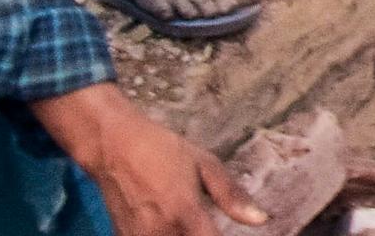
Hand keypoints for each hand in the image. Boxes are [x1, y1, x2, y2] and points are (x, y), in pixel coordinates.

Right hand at [36, 84, 255, 235]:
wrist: (113, 148)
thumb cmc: (163, 150)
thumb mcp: (205, 164)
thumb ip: (232, 195)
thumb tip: (262, 220)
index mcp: (186, 214)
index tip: (227, 233)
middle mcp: (161, 233)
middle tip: (205, 224)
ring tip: (188, 225)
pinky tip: (171, 227)